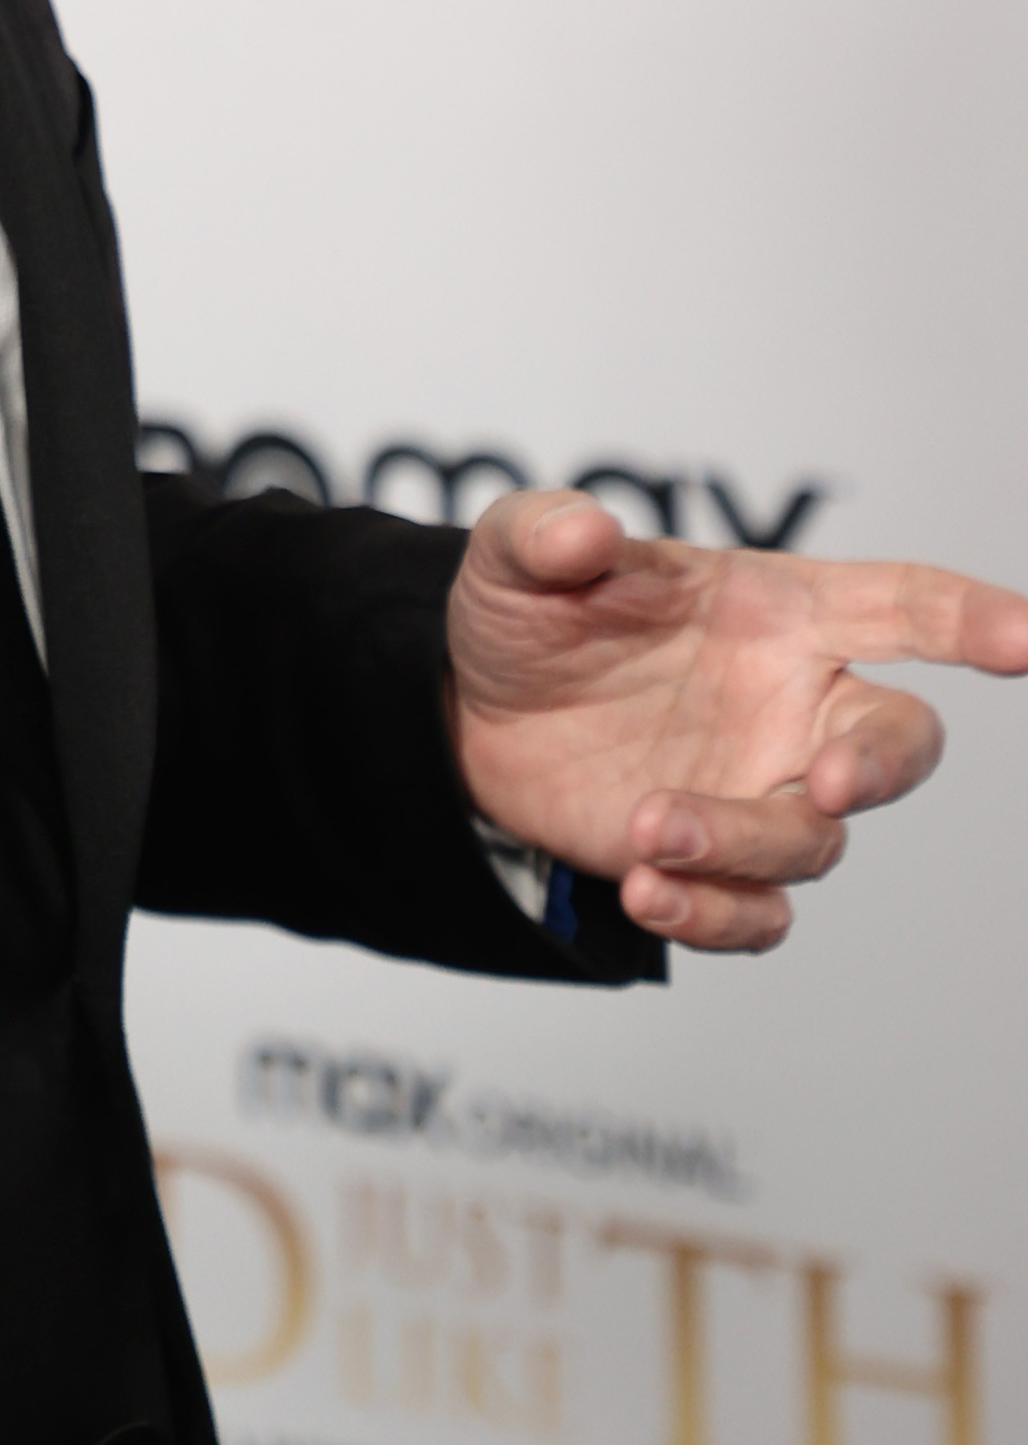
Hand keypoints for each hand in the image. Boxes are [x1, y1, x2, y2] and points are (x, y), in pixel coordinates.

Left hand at [444, 487, 1027, 952]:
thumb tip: (584, 531)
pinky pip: (759, 912)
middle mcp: (793, 705)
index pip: (902, 605)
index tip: (1027, 637)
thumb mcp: (514, 556)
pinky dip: (714, 913)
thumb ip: (544, 533)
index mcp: (776, 612)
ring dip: (741, 843)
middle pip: (898, 742)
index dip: (972, 617)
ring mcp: (761, 789)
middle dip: (879, 766)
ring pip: (815, 841)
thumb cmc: (530, 616)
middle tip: (822, 783)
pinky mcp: (717, 863)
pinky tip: (647, 890)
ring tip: (649, 831)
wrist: (473, 712)